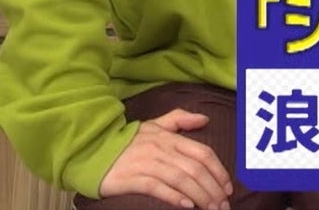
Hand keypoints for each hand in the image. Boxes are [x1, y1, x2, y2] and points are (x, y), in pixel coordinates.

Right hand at [98, 108, 235, 208]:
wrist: (91, 150)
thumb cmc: (127, 141)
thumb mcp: (154, 125)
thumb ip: (180, 119)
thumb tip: (205, 118)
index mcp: (169, 137)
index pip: (203, 153)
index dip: (219, 171)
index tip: (228, 188)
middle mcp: (160, 149)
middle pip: (195, 170)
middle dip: (213, 189)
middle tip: (223, 206)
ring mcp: (146, 163)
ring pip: (180, 180)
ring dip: (200, 196)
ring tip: (210, 209)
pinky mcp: (131, 178)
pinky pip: (157, 188)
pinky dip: (174, 197)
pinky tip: (187, 206)